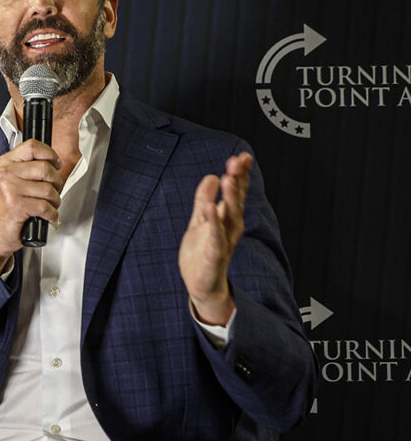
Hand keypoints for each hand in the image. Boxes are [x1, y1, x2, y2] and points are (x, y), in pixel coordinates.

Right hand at [0, 139, 62, 271]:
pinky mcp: (16, 206)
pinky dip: (52, 214)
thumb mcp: (15, 180)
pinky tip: (47, 216)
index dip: (50, 154)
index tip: (55, 163)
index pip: (32, 146)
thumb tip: (54, 161)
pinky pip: (46, 206)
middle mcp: (5, 174)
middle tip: (53, 191)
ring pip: (48, 189)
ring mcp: (9, 189)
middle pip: (45, 168)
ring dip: (55, 201)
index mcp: (5, 163)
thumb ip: (30, 167)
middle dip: (57, 182)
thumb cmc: (9, 207)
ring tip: (48, 206)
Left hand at [180, 153, 250, 325]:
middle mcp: (230, 228)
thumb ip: (203, 199)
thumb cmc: (202, 253)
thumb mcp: (199, 221)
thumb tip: (212, 176)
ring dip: (230, 198)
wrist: (201, 285)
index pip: (236, 193)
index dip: (240, 175)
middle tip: (238, 161)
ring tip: (229, 178)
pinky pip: (216, 237)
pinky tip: (212, 208)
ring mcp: (224, 241)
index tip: (242, 156)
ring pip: (230, 217)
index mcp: (227, 218)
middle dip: (238, 181)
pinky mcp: (215, 256)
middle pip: (236, 201)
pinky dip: (214, 223)